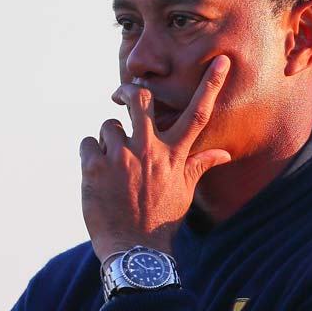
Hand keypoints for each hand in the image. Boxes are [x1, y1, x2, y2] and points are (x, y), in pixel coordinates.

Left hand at [79, 56, 232, 260]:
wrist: (133, 250)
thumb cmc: (161, 220)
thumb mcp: (184, 192)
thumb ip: (199, 165)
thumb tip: (223, 152)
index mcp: (174, 154)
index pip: (198, 113)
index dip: (211, 84)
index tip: (220, 60)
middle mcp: (149, 150)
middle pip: (140, 100)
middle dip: (129, 91)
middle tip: (120, 94)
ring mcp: (121, 156)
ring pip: (108, 126)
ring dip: (107, 141)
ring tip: (112, 168)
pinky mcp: (94, 166)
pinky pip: (88, 143)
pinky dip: (90, 155)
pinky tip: (98, 177)